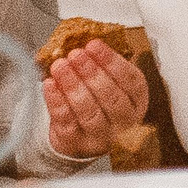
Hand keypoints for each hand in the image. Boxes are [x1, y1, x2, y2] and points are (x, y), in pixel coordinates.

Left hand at [42, 43, 149, 161]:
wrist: (80, 137)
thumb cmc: (97, 103)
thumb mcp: (108, 82)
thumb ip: (101, 64)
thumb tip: (84, 43)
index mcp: (136, 102)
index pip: (132, 82)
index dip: (112, 61)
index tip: (94, 45)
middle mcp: (124, 123)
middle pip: (112, 98)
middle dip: (92, 73)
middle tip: (75, 54)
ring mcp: (101, 137)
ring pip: (89, 112)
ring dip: (73, 85)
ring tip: (60, 66)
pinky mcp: (77, 144)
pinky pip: (67, 122)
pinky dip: (57, 101)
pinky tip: (50, 84)